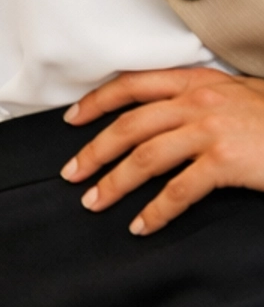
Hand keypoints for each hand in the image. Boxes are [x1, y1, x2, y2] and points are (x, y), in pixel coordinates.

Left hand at [61, 65, 263, 232]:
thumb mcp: (233, 93)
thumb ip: (198, 98)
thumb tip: (162, 115)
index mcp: (194, 81)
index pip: (131, 85)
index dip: (97, 102)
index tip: (72, 120)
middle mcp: (196, 101)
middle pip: (128, 125)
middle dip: (94, 151)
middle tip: (72, 174)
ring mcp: (209, 130)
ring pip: (144, 157)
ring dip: (114, 183)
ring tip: (95, 202)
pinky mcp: (224, 161)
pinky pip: (178, 190)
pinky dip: (155, 211)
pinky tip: (142, 225)